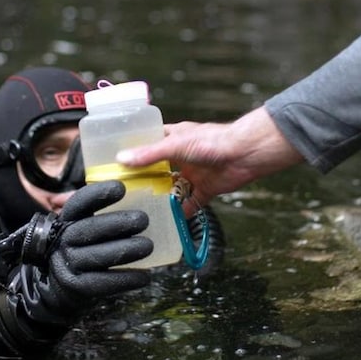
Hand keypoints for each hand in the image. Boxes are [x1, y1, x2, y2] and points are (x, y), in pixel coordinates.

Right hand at [18, 180, 151, 323]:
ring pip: (99, 256)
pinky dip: (126, 279)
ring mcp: (68, 264)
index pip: (80, 203)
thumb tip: (134, 186)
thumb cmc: (82, 245)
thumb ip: (99, 208)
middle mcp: (64, 240)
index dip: (99, 194)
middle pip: (90, 229)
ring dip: (127, 251)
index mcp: (67, 219)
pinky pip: (104, 283)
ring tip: (148, 246)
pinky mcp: (78, 287)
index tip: (121, 189)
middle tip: (144, 220)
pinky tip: (144, 275)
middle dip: (119, 224)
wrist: (60, 283)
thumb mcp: (81, 223)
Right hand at [115, 107, 305, 214]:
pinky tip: (169, 221)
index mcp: (171, 138)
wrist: (245, 154)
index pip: (147, 143)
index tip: (115, 163)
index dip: (133, 152)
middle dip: (144, 178)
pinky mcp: (205, 189)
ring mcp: (192, 173)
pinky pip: (190, 204)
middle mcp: (180, 156)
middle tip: (124, 191)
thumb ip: (149, 154)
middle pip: (157, 168)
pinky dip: (181, 213)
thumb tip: (122, 159)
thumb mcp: (175, 145)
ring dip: (161, 196)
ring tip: (141, 208)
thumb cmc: (212, 140)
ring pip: (172, 187)